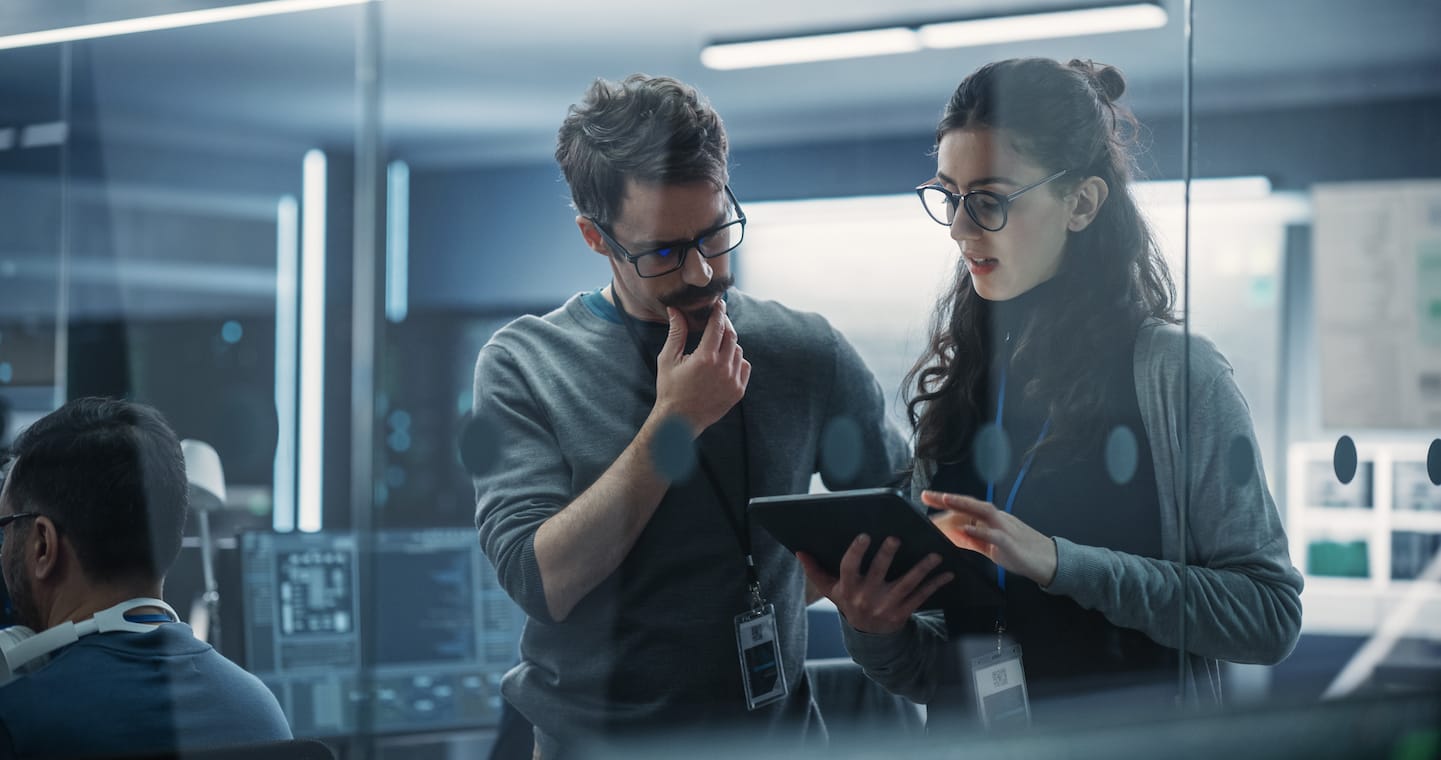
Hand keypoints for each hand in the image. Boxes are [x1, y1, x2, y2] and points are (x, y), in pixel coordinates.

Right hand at [652, 300, 749, 433]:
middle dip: (725, 325)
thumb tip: (675, 310)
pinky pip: (744, 366)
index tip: (720, 304)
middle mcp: (722, 368)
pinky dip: (736, 360)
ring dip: (729, 344)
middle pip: (731, 335)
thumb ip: (675, 332)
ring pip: (738, 350)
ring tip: (715, 347)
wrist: (679, 421)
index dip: (719, 312)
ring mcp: (733, 381)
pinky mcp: (738, 391)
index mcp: (705, 358)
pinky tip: (723, 363)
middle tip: (718, 321)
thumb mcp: (668, 359)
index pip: (718, 326)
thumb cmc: (670, 389)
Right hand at [797, 535, 953, 634]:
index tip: (865, 536)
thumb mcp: (831, 590)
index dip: (856, 552)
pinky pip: (921, 597)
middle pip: (878, 573)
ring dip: (921, 569)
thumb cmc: (849, 602)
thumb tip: (799, 551)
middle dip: (886, 556)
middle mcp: (867, 597)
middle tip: (896, 539)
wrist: (868, 636)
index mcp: (849, 588)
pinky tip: (947, 573)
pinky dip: (935, 585)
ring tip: (934, 555)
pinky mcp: (904, 613)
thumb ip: (815, 570)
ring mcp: (887, 606)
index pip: (849, 568)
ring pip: (906, 585)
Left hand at [923, 490, 1057, 586]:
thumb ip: (974, 540)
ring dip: (963, 505)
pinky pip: (994, 535)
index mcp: (993, 519)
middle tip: (927, 495)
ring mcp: (1005, 530)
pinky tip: (965, 530)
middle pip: (971, 504)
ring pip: (983, 512)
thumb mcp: (992, 545)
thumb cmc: (1021, 552)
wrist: (1049, 561)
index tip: (928, 497)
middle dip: (948, 498)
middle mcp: (998, 519)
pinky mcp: (1011, 544)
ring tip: (945, 500)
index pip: (967, 507)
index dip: (948, 501)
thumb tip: (955, 536)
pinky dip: (979, 531)